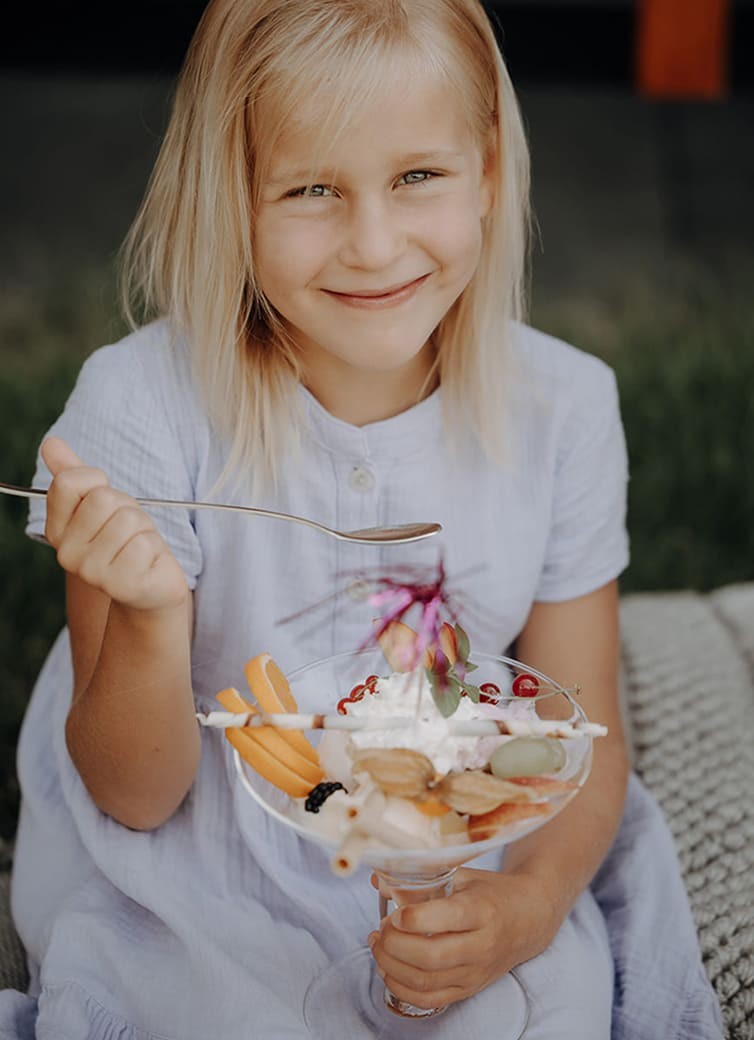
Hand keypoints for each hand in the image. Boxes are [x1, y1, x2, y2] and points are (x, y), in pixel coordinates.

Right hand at [41, 436, 188, 611]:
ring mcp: (93, 573)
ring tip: (139, 546)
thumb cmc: (126, 541)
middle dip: (127, 507)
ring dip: (144, 529)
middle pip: (103, 499)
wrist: (150, 588)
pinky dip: (155, 549)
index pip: (68, 482)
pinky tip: (148, 563)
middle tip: (129, 530)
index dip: (96, 481)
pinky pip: (145, 544)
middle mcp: (67, 553)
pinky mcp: (122, 585)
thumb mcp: (102, 504)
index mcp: (57, 529)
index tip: (106, 500)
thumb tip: (50, 443)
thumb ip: (75, 474)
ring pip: (127, 520)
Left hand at [368, 867, 559, 1009]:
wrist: (529, 918)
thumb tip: (379, 881)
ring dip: (392, 967)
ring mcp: (476, 972)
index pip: (446, 918)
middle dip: (395, 945)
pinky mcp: (470, 989)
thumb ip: (423, 878)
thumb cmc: (492, 893)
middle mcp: (481, 945)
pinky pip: (431, 1000)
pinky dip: (403, 989)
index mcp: (482, 910)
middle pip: (431, 956)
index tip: (394, 911)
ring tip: (379, 947)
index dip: (413, 917)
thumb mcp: (464, 876)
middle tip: (380, 930)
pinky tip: (389, 970)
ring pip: (426, 982)